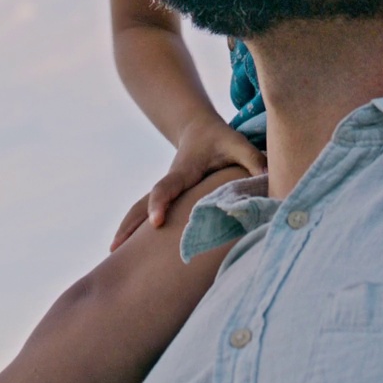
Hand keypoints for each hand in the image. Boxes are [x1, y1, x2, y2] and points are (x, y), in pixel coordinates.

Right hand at [110, 114, 265, 250]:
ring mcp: (165, 191)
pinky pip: (145, 213)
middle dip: (130, 223)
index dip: (160, 203)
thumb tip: (271, 179)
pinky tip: (127, 250)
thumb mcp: (238, 144)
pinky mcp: (166, 199)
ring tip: (111, 253)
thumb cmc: (220, 139)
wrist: (198, 129)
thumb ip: (253, 160)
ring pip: (139, 209)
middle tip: (114, 248)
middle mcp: (169, 182)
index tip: (156, 223)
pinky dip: (134, 229)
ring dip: (126, 228)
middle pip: (143, 202)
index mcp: (184, 170)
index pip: (167, 187)